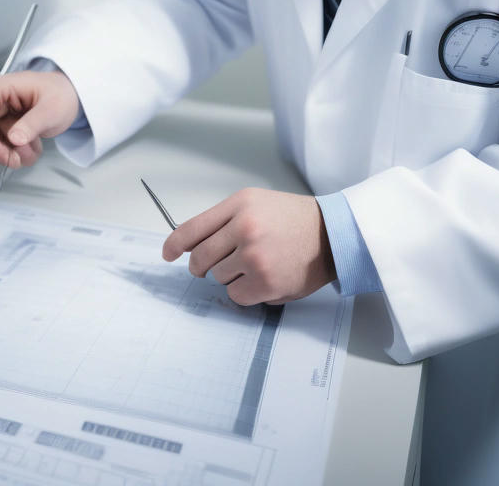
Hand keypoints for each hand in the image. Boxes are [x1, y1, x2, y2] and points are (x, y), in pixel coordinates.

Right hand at [0, 71, 79, 169]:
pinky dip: (17, 153)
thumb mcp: (52, 108)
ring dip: (15, 153)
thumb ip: (32, 123)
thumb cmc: (59, 92)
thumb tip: (14, 139)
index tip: (9, 158)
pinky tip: (32, 143)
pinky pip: (1, 148)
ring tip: (35, 144)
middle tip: (24, 157)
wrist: (67, 96)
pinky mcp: (1, 127)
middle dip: (4, 151)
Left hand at [162, 188, 336, 305]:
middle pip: (200, 258)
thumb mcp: (254, 202)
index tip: (167, 254)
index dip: (174, 244)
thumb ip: (223, 220)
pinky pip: (236, 295)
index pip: (192, 228)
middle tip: (214, 265)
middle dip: (202, 265)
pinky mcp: (266, 282)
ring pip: (218, 277)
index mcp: (239, 205)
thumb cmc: (291, 219)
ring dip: (230, 275)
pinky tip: (261, 279)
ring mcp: (255, 257)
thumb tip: (191, 244)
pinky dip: (244, 291)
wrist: (331, 234)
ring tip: (254, 264)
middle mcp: (245, 228)